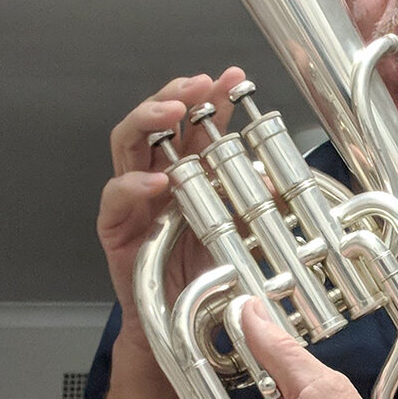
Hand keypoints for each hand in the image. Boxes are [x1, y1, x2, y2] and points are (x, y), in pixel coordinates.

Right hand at [97, 68, 245, 344]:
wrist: (185, 321)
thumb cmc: (212, 272)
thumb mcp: (246, 229)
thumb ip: (258, 200)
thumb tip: (281, 176)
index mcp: (189, 170)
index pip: (195, 124)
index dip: (211, 98)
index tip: (231, 77)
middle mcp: (158, 176)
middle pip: (156, 123)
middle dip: (174, 97)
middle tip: (195, 87)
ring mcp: (134, 198)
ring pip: (128, 145)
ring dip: (147, 122)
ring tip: (170, 114)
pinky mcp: (116, 227)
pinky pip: (116, 197)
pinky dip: (133, 186)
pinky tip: (156, 181)